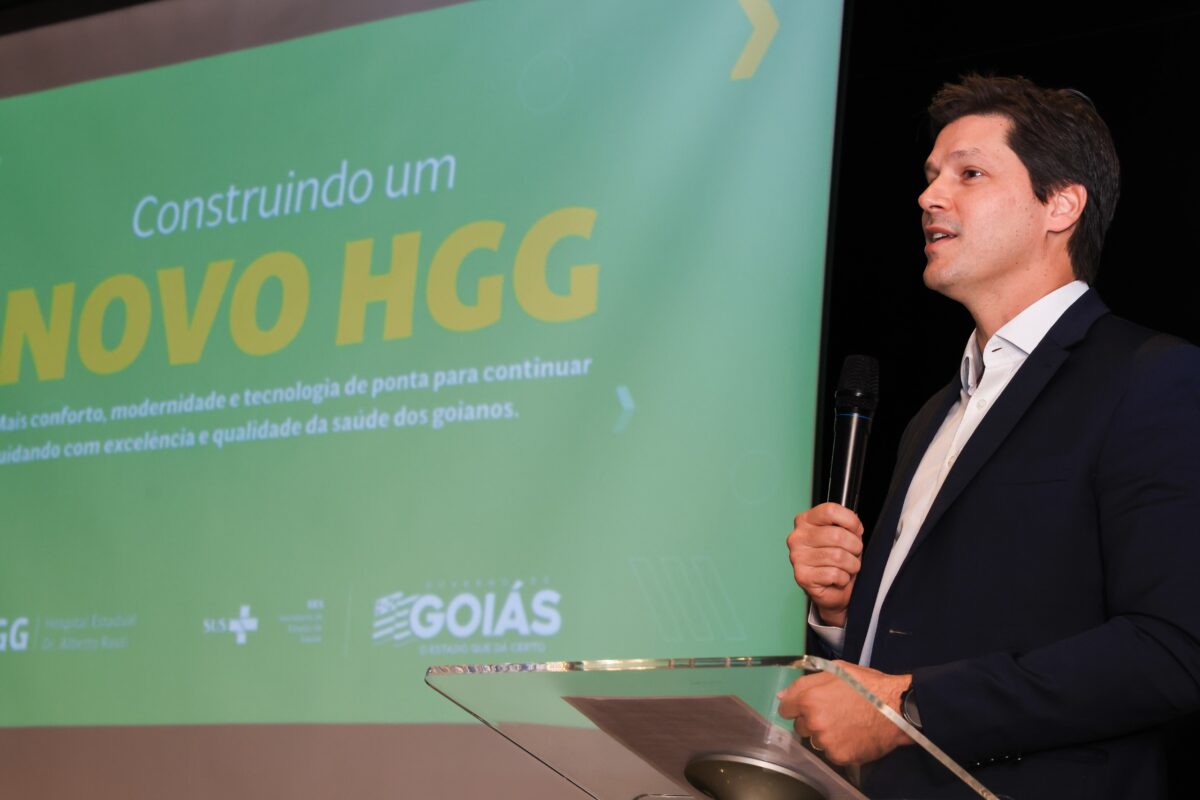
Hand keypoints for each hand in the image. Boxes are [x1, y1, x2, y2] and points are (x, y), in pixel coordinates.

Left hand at [778, 661, 911, 764]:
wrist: (897, 708)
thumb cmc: (868, 685)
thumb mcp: (836, 671)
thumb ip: (806, 682)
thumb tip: (783, 696)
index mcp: (809, 697)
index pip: (785, 709)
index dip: (796, 707)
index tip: (808, 707)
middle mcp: (813, 721)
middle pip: (800, 726)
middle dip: (812, 721)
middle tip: (833, 714)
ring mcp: (825, 740)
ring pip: (815, 740)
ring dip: (825, 735)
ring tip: (846, 724)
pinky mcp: (838, 756)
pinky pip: (830, 753)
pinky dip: (839, 747)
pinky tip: (853, 736)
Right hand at [787, 503, 863, 627]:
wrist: (830, 589)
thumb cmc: (835, 561)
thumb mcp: (843, 536)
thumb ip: (848, 526)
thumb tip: (855, 526)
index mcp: (805, 521)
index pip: (830, 510)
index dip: (850, 520)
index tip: (856, 530)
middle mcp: (798, 537)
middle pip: (837, 535)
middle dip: (854, 547)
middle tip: (853, 554)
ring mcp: (797, 557)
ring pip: (838, 556)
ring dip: (851, 565)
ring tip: (846, 568)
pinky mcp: (802, 576)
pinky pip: (834, 574)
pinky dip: (843, 578)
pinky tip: (836, 579)